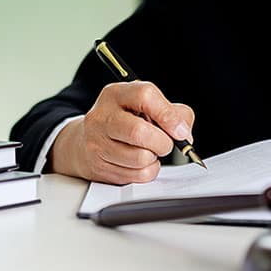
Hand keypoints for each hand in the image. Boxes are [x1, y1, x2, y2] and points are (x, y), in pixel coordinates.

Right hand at [50, 81, 194, 184]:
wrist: (86, 141)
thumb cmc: (124, 121)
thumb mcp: (146, 106)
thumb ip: (173, 112)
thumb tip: (184, 133)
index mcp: (116, 94)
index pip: (144, 96)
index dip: (168, 115)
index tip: (180, 131)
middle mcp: (102, 116)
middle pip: (139, 131)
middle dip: (162, 142)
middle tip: (165, 144)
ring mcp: (97, 142)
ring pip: (140, 158)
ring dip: (154, 158)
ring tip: (149, 151)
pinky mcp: (99, 165)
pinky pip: (137, 175)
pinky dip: (147, 171)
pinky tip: (141, 163)